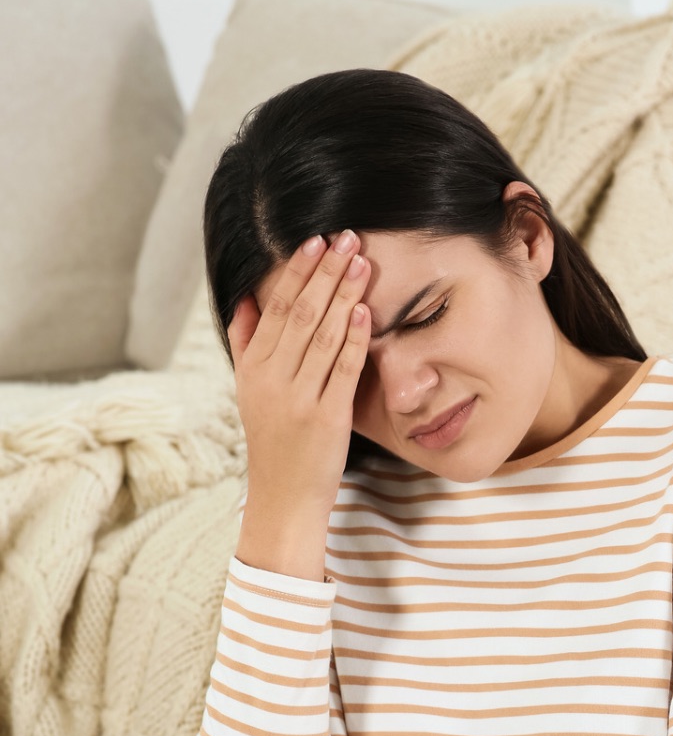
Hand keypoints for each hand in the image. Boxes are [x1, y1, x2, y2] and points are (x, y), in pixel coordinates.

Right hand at [227, 231, 371, 519]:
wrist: (284, 497)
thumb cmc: (273, 442)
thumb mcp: (249, 391)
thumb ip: (246, 342)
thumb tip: (245, 297)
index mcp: (253, 369)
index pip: (276, 309)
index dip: (297, 272)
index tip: (314, 241)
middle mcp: (273, 380)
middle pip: (300, 314)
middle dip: (325, 272)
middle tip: (345, 237)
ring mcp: (300, 399)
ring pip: (323, 336)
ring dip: (344, 295)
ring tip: (361, 262)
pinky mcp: (327, 419)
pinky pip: (342, 371)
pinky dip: (354, 339)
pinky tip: (365, 311)